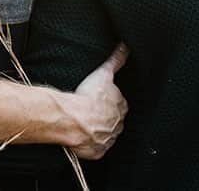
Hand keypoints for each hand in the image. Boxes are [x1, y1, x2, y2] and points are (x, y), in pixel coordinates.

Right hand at [67, 43, 129, 159]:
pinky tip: (83, 137)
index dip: (111, 101)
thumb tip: (125, 47)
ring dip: (99, 131)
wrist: (74, 119)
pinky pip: (96, 148)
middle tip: (92, 111)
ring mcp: (108, 139)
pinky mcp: (97, 151)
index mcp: (121, 107)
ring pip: (107, 135)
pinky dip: (91, 144)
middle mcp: (117, 124)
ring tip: (86, 124)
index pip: (120, 104)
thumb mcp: (103, 73)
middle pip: (114, 120)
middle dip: (106, 117)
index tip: (102, 99)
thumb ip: (116, 60)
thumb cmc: (88, 96)